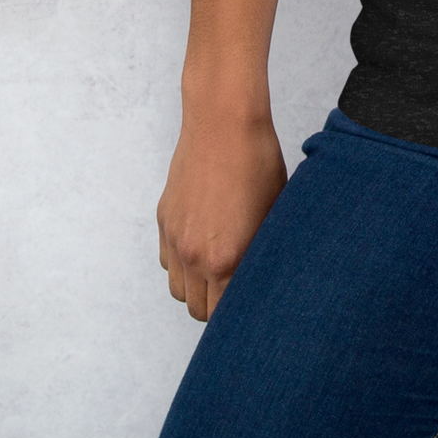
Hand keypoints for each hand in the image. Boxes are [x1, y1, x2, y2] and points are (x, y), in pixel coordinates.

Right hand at [156, 109, 287, 320]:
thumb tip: (266, 279)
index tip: (252, 306)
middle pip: (199, 311)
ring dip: (196, 287)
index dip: (241, 313)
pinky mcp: (164, 221)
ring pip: (178, 290)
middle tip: (237, 288)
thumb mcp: (273, 213)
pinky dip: (181, 263)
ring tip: (219, 268)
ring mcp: (175, 239)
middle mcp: (195, 256)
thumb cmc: (258, 163)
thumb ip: (263, 254)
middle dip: (218, 306)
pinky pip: (167, 261)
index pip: (226, 315)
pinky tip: (202, 244)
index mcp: (227, 259)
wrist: (223, 123)